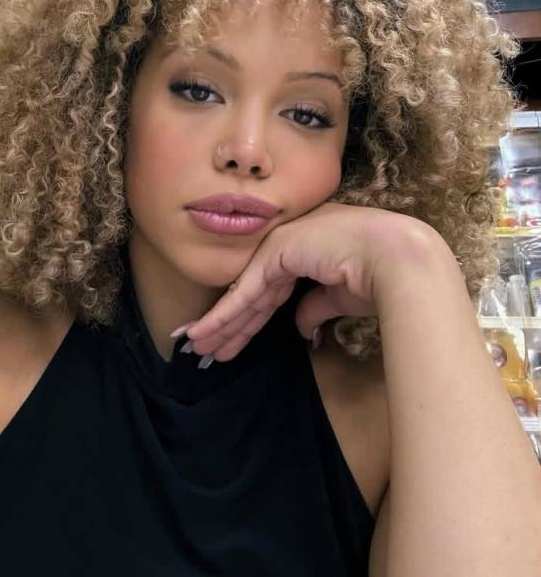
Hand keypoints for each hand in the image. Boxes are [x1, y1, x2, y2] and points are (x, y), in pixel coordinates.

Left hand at [176, 201, 437, 361]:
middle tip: (205, 347)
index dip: (249, 318)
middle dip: (230, 324)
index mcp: (306, 252)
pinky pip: (246, 293)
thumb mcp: (339, 298)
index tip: (230, 340)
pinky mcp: (275, 253)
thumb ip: (314, 307)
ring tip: (196, 346)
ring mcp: (279, 246)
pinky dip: (223, 315)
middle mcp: (288, 245)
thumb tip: (299, 327)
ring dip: (220, 324)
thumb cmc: (377, 277)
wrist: (397, 259)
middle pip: (253, 295)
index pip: (270, 291)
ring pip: (244, 296)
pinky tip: (203, 332)